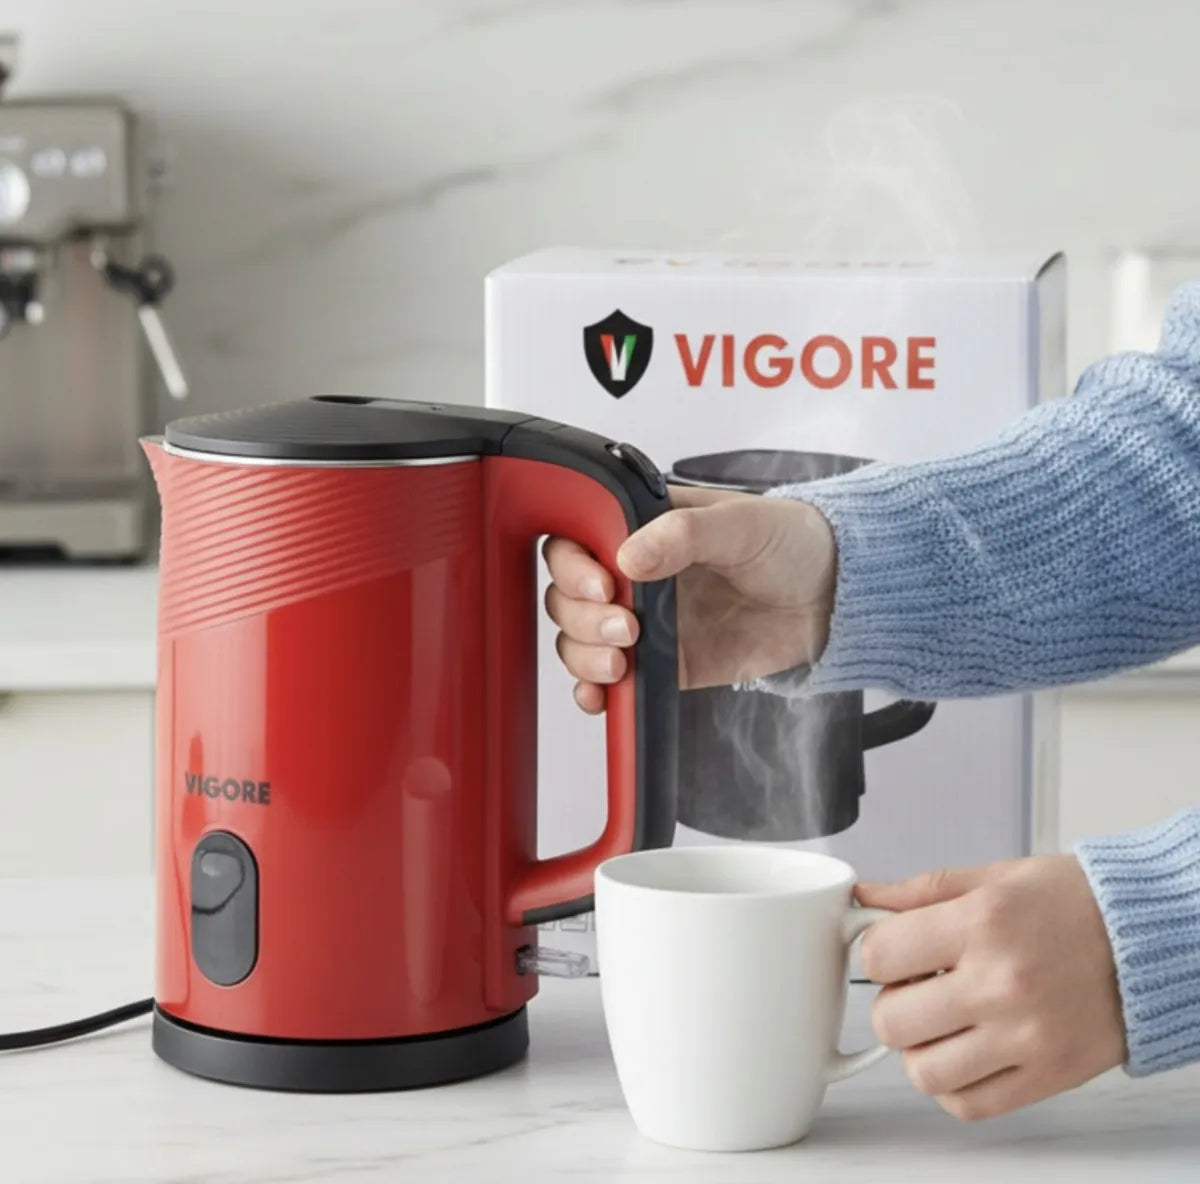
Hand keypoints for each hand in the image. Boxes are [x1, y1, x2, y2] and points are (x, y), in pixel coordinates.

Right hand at [542, 485, 836, 711]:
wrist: (835, 596)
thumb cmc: (791, 543)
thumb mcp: (741, 523)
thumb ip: (683, 533)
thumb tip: (630, 556)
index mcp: (641, 528)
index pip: (576, 544)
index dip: (574, 567)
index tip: (602, 584)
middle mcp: (634, 575)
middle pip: (568, 598)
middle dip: (583, 618)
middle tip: (624, 627)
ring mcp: (645, 622)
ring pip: (581, 641)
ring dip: (584, 656)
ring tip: (620, 661)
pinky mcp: (664, 665)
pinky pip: (613, 683)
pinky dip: (595, 693)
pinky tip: (601, 695)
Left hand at [857, 856, 1125, 1120]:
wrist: (1150, 940)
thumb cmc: (1073, 903)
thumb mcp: (994, 877)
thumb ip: (921, 890)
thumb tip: (863, 899)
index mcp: (982, 923)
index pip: (878, 955)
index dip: (875, 952)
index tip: (893, 951)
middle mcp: (1001, 983)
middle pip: (891, 1019)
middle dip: (891, 1002)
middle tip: (914, 988)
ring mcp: (1025, 1036)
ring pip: (923, 1071)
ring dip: (917, 1049)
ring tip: (939, 1023)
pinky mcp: (1048, 1076)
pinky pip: (969, 1104)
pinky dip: (952, 1085)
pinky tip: (965, 1052)